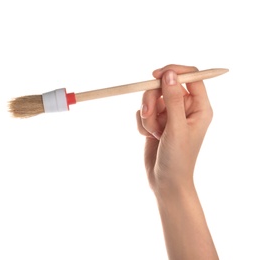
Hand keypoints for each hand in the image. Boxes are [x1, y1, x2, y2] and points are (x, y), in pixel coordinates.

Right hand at [136, 64, 212, 196]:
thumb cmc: (178, 158)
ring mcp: (170, 115)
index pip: (191, 77)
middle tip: (149, 115)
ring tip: (154, 133)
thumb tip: (170, 74)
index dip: (174, 72)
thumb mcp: (176, 128)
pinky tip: (149, 137)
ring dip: (148, 116)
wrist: (165, 181)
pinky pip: (144, 111)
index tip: (156, 75)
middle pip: (165, 86)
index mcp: (199, 108)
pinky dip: (143, 123)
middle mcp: (185, 108)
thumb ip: (174, 100)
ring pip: (152, 99)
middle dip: (153, 100)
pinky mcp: (157, 122)